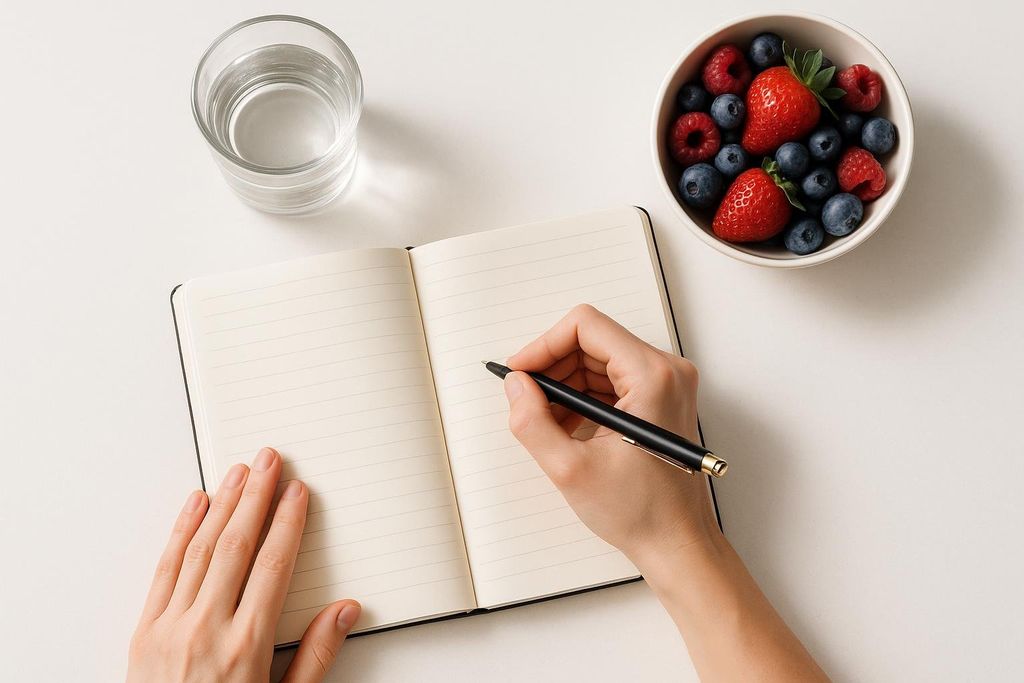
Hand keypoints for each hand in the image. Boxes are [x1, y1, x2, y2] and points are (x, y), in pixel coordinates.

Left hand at [129, 447, 360, 682]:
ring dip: (222, 503)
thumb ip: (315, 658)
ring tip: (239, 471)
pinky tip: (194, 505)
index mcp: (247, 647)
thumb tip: (346, 611)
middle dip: (256, 496)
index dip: (288, 523)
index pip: (272, 566)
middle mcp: (206, 629)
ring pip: (200, 549)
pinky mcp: (143, 632)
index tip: (298, 493)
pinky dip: (180, 532)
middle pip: (236, 545)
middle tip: (269, 460)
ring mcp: (169, 628)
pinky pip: (164, 570)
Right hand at [505, 305, 827, 680]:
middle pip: (591, 341)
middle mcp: (666, 371)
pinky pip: (610, 381)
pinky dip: (582, 398)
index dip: (544, 345)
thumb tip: (516, 386)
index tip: (522, 373)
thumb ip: (532, 422)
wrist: (677, 544)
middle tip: (526, 400)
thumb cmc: (642, 512)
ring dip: (565, 385)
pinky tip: (565, 429)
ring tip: (545, 422)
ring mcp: (666, 385)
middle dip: (552, 368)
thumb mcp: (571, 469)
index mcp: (652, 376)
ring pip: (598, 361)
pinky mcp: (660, 400)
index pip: (586, 326)